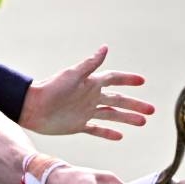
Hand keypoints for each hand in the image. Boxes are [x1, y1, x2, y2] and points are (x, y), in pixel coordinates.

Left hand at [19, 45, 154, 139]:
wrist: (32, 108)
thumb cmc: (51, 89)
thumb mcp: (73, 75)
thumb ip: (90, 64)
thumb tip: (105, 48)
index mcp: (90, 83)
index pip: (114, 79)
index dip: (128, 80)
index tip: (143, 81)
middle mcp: (90, 97)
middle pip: (118, 100)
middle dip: (135, 104)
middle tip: (152, 110)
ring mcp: (85, 112)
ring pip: (112, 115)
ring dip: (127, 118)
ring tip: (143, 122)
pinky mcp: (78, 125)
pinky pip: (97, 129)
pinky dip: (108, 132)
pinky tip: (120, 136)